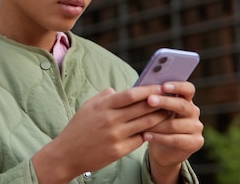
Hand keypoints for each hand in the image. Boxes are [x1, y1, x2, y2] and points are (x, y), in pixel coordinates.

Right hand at [33, 85, 169, 183]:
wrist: (67, 154)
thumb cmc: (78, 127)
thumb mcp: (88, 106)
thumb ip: (105, 96)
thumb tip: (120, 89)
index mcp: (104, 105)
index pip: (132, 94)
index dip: (149, 89)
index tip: (161, 86)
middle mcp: (111, 119)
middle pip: (142, 108)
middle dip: (160, 102)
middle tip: (172, 98)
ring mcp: (115, 136)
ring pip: (145, 124)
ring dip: (159, 118)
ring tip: (170, 113)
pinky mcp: (118, 150)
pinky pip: (140, 140)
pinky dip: (150, 134)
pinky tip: (158, 130)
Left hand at [143, 82, 203, 183]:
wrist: (163, 151)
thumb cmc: (157, 124)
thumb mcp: (156, 111)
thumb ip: (155, 99)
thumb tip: (143, 88)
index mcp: (186, 99)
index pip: (188, 89)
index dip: (177, 86)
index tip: (163, 86)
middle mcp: (194, 112)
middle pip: (182, 105)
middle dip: (164, 102)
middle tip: (149, 100)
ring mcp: (196, 128)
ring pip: (175, 124)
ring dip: (156, 124)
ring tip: (141, 123)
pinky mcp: (195, 142)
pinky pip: (175, 139)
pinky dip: (158, 137)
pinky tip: (145, 136)